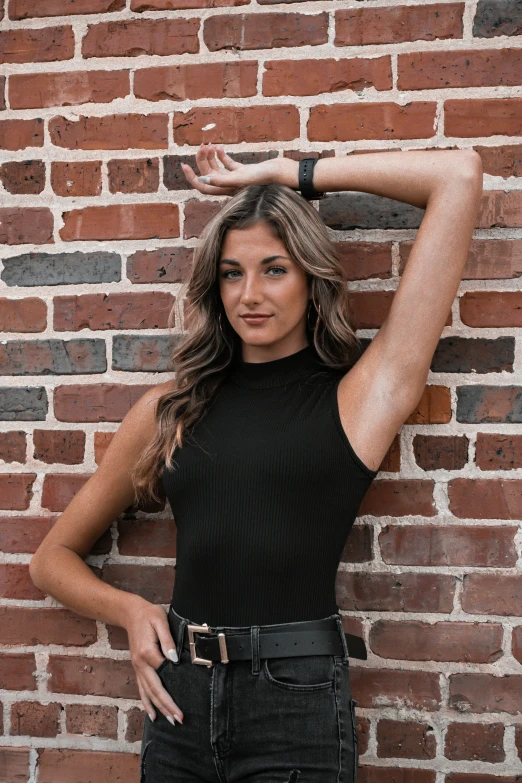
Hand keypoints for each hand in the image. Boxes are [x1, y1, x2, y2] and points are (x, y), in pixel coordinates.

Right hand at [125, 600, 182, 725]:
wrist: (132, 613)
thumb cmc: (149, 614)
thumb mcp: (161, 620)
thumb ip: (168, 640)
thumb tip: (174, 659)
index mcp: (147, 652)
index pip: (163, 674)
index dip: (173, 691)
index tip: (183, 704)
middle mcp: (140, 663)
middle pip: (155, 689)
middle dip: (167, 706)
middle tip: (179, 720)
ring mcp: (137, 667)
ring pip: (148, 692)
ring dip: (159, 708)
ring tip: (170, 721)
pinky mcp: (138, 668)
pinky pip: (141, 689)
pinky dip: (146, 703)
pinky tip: (152, 714)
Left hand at [181, 143, 297, 195]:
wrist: (284, 173)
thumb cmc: (265, 178)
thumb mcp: (243, 178)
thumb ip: (224, 180)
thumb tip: (204, 179)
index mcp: (227, 190)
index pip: (204, 186)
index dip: (192, 178)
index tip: (184, 165)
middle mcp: (230, 186)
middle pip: (209, 175)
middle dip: (202, 161)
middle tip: (202, 146)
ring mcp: (237, 178)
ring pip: (217, 169)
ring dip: (211, 157)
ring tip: (209, 145)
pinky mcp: (245, 171)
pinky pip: (228, 164)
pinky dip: (221, 156)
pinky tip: (218, 147)